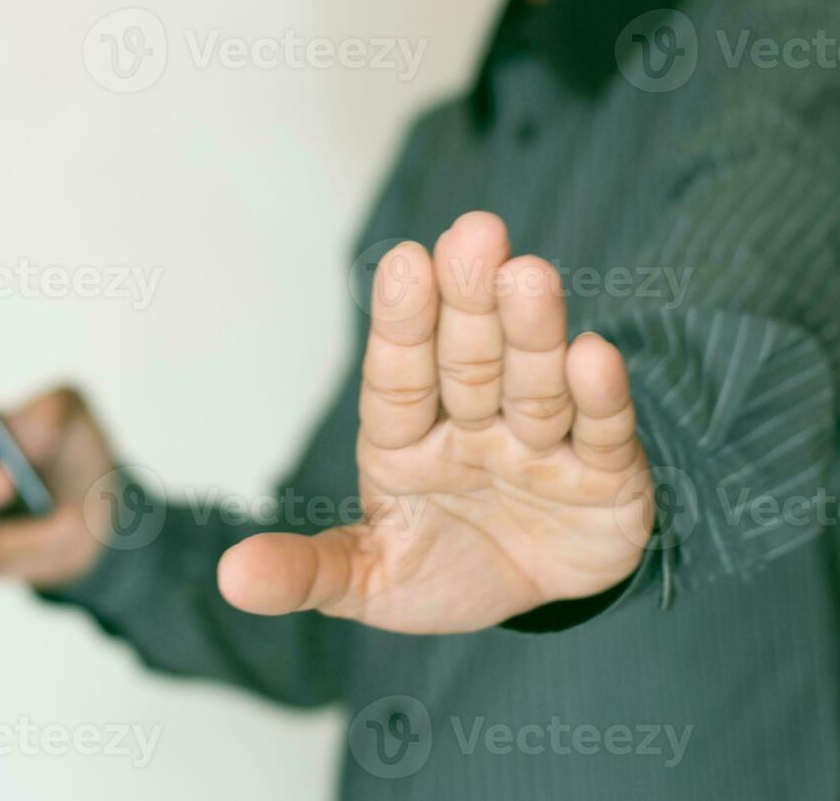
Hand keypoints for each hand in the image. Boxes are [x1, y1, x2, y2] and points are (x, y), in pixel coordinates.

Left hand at [217, 212, 654, 633]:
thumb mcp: (368, 581)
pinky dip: (601, 397)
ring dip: (533, 331)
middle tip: (474, 234)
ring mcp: (541, 444)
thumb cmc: (441, 568)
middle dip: (471, 301)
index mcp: (405, 439)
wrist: (532, 605)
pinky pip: (603, 431)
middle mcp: (473, 426)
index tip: (404, 264)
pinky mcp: (608, 474)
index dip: (403, 323)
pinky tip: (594, 355)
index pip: (398, 376)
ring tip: (529, 276)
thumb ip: (307, 572)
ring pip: (533, 381)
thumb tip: (231, 579)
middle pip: (469, 360)